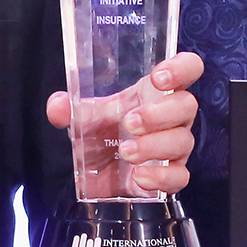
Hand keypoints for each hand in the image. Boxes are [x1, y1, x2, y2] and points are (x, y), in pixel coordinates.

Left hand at [47, 52, 204, 198]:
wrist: (101, 170)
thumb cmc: (104, 131)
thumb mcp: (85, 116)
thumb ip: (69, 108)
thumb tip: (58, 106)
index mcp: (156, 91)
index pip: (187, 68)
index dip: (181, 68)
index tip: (158, 78)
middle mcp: (173, 116)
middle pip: (187, 105)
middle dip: (159, 113)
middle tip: (129, 122)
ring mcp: (176, 145)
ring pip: (183, 141)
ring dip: (155, 145)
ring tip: (126, 151)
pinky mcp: (172, 174)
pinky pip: (179, 176)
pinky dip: (161, 177)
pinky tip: (139, 177)